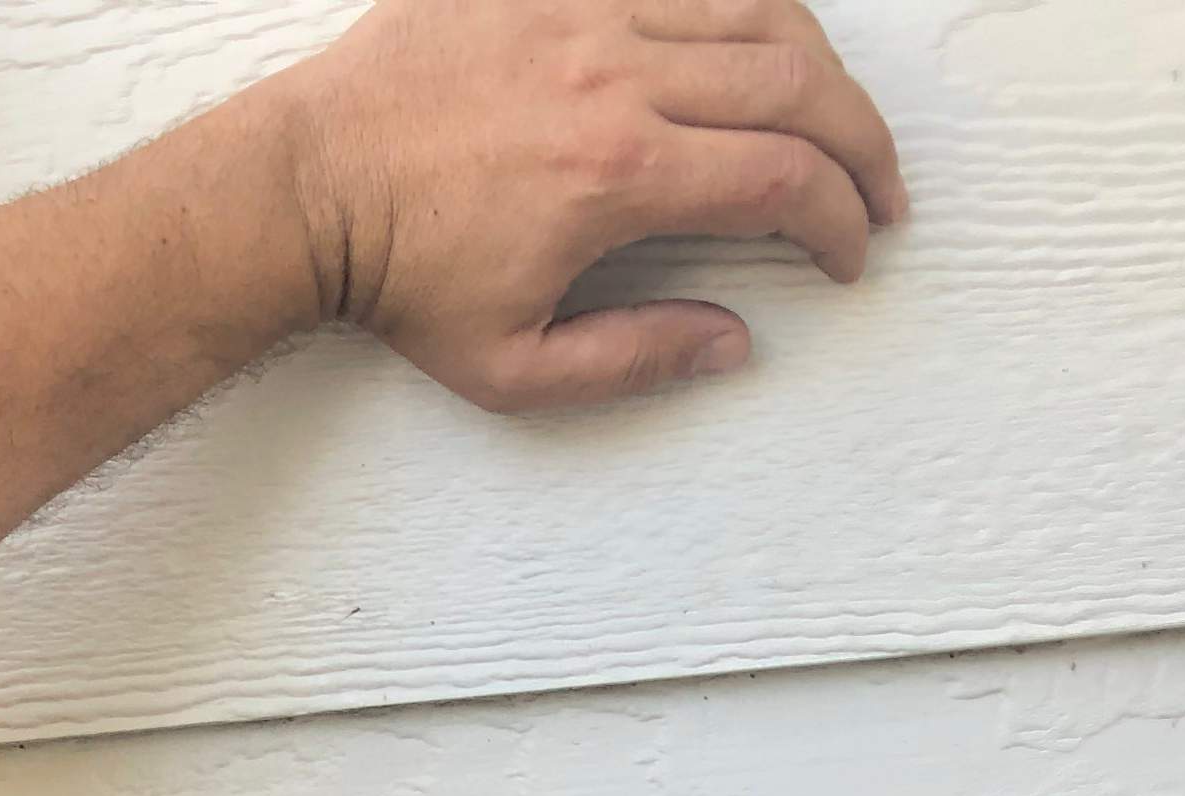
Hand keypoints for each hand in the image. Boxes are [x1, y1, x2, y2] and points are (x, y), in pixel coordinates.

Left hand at [276, 0, 907, 415]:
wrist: (307, 188)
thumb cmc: (399, 279)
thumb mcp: (512, 369)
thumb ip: (633, 360)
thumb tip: (731, 344)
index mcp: (617, 177)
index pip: (781, 183)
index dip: (839, 220)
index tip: (849, 255)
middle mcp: (616, 77)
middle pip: (795, 83)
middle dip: (861, 141)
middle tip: (877, 188)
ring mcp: (587, 11)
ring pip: (754, 7)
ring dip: (817, 63)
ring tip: (834, 115)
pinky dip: (737, 3)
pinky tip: (755, 46)